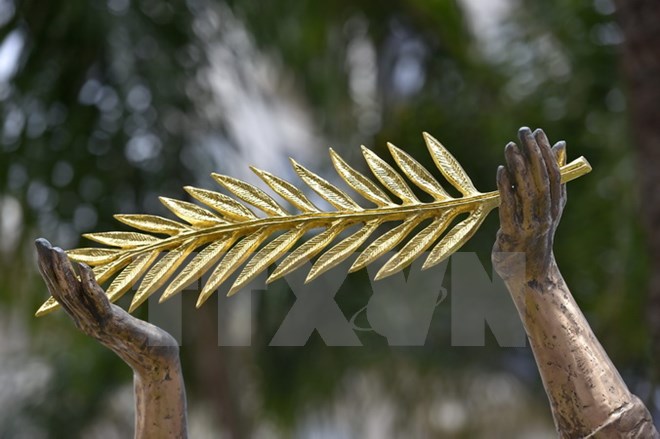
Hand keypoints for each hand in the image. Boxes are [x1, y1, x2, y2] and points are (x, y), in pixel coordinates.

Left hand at [492, 127, 566, 280]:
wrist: (528, 274)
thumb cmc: (534, 235)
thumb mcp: (547, 206)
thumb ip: (550, 178)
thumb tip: (560, 145)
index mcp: (555, 207)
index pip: (555, 175)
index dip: (548, 153)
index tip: (538, 132)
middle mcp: (546, 215)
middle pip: (542, 180)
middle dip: (533, 154)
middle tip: (523, 132)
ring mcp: (530, 225)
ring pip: (527, 192)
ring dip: (519, 167)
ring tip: (510, 146)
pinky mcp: (513, 235)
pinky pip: (510, 208)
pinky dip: (506, 188)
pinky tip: (500, 171)